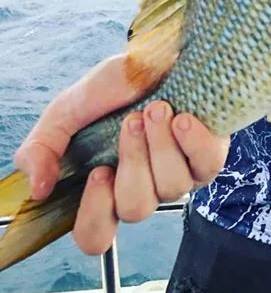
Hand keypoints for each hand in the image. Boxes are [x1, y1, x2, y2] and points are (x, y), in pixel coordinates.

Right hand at [13, 54, 229, 255]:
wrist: (154, 56)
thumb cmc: (112, 88)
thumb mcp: (65, 113)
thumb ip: (41, 150)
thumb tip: (40, 189)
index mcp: (106, 187)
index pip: (96, 236)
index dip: (96, 213)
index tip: (98, 171)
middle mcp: (144, 189)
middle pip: (137, 208)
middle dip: (133, 161)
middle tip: (132, 120)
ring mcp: (178, 175)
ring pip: (172, 188)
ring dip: (161, 145)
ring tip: (156, 109)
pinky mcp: (208, 157)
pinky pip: (207, 167)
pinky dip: (193, 143)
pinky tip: (183, 118)